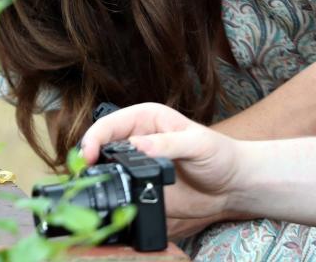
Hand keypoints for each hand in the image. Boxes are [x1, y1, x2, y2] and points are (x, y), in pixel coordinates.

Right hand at [81, 103, 242, 233]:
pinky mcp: (139, 186)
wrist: (232, 186)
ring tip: (90, 183)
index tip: (89, 154)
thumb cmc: (219, 155)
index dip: (95, 138)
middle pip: (100, 145)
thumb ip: (167, 144)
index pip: (109, 124)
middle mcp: (134, 138)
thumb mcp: (197, 144)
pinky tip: (107, 196)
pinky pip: (117, 189)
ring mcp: (135, 164)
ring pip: (104, 167)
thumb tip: (137, 145)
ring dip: (94, 175)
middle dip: (88, 156)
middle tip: (84, 171)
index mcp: (144, 118)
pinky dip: (109, 193)